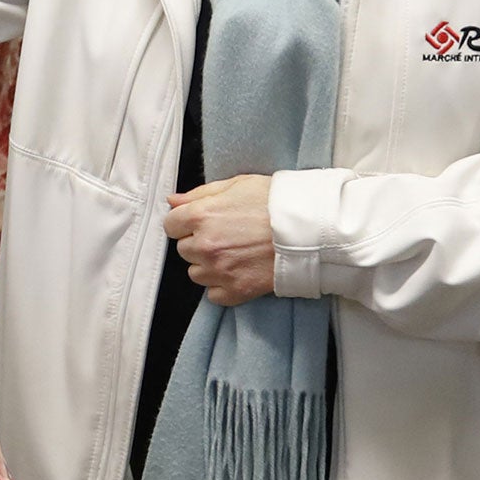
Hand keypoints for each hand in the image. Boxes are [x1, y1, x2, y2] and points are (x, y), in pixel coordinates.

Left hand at [163, 175, 275, 306]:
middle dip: (199, 242)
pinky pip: (213, 294)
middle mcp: (205, 245)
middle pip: (184, 249)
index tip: (200, 222)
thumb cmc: (276, 202)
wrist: (309, 229)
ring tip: (234, 253)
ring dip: (209, 265)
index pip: (170, 225)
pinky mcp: (236, 290)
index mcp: (201, 216)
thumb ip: (199, 194)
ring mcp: (219, 270)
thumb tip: (172, 201)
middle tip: (225, 236)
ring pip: (196, 273)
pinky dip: (222, 286)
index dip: (184, 222)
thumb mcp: (237, 185)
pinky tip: (239, 270)